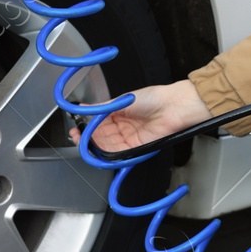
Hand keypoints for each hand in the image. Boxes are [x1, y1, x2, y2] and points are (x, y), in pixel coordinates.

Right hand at [67, 80, 211, 152]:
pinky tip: (98, 148)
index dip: (87, 126)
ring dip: (95, 145)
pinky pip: (119, 153)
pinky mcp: (136, 147)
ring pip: (108, 145)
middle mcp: (123, 126)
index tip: (77, 127)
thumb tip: (84, 107)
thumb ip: (103, 108)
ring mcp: (130, 137)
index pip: (99, 122)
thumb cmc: (153, 98)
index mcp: (119, 112)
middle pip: (101, 135)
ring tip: (83, 142)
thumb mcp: (123, 100)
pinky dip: (107, 152)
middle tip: (77, 136)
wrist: (173, 106)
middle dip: (88, 137)